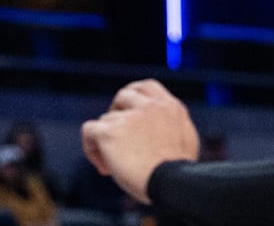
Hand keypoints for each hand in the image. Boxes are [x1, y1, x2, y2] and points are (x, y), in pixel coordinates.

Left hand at [81, 79, 199, 204]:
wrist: (172, 186)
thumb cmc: (179, 173)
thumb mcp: (184, 140)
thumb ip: (169, 124)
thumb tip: (157, 123)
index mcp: (170, 107)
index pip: (147, 87)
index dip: (133, 94)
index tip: (126, 108)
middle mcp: (149, 107)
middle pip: (123, 96)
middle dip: (116, 113)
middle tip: (116, 134)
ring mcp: (128, 117)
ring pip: (107, 120)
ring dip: (107, 140)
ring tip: (114, 164)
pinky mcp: (109, 131)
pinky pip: (89, 130)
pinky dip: (90, 147)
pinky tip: (102, 165)